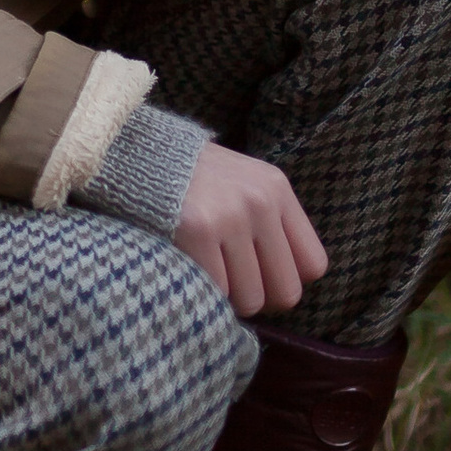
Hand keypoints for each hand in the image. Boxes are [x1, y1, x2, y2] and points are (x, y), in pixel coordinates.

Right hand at [174, 141, 327, 317]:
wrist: (138, 152)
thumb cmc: (193, 179)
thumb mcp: (243, 184)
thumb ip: (269, 224)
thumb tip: (283, 287)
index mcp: (277, 190)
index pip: (313, 265)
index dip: (286, 280)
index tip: (261, 276)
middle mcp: (260, 202)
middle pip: (286, 291)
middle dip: (260, 298)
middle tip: (234, 285)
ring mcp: (231, 216)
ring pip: (251, 298)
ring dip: (229, 298)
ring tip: (210, 274)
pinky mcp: (199, 229)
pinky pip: (217, 290)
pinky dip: (204, 289)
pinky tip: (191, 268)